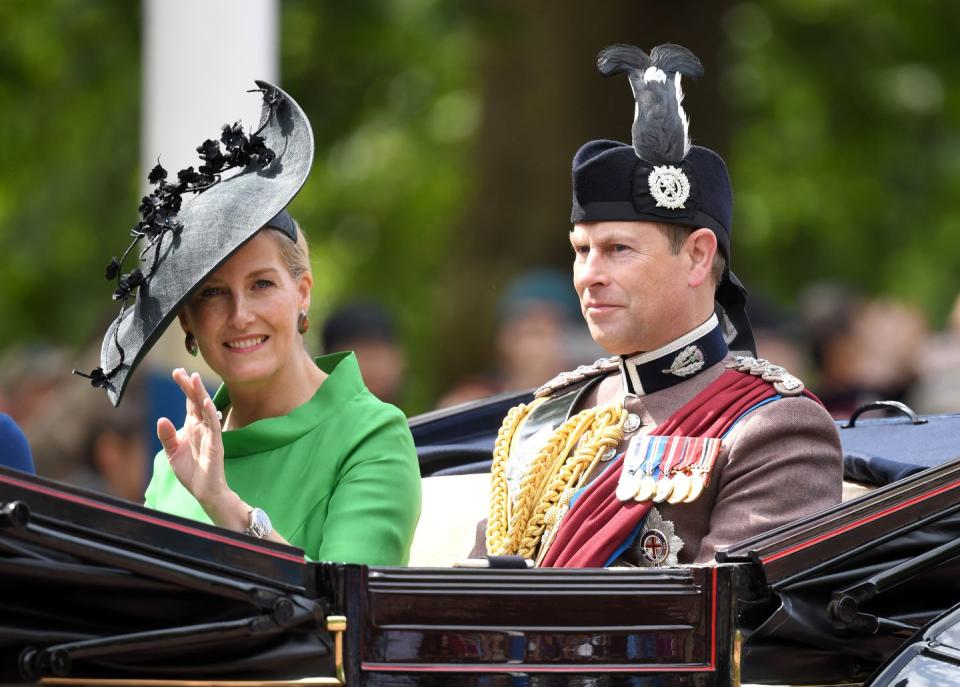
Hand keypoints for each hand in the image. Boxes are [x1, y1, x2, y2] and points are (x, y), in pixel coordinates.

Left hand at [156, 369, 229, 509]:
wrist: (204, 491)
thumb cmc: (192, 472)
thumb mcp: (172, 452)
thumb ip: (167, 436)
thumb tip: (161, 419)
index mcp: (192, 426)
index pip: (189, 402)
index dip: (184, 387)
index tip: (178, 372)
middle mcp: (202, 427)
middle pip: (196, 401)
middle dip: (189, 386)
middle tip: (181, 371)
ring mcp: (210, 434)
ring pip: (206, 409)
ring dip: (201, 394)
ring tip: (195, 379)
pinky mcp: (215, 444)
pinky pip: (214, 426)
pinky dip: (210, 413)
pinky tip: (205, 402)